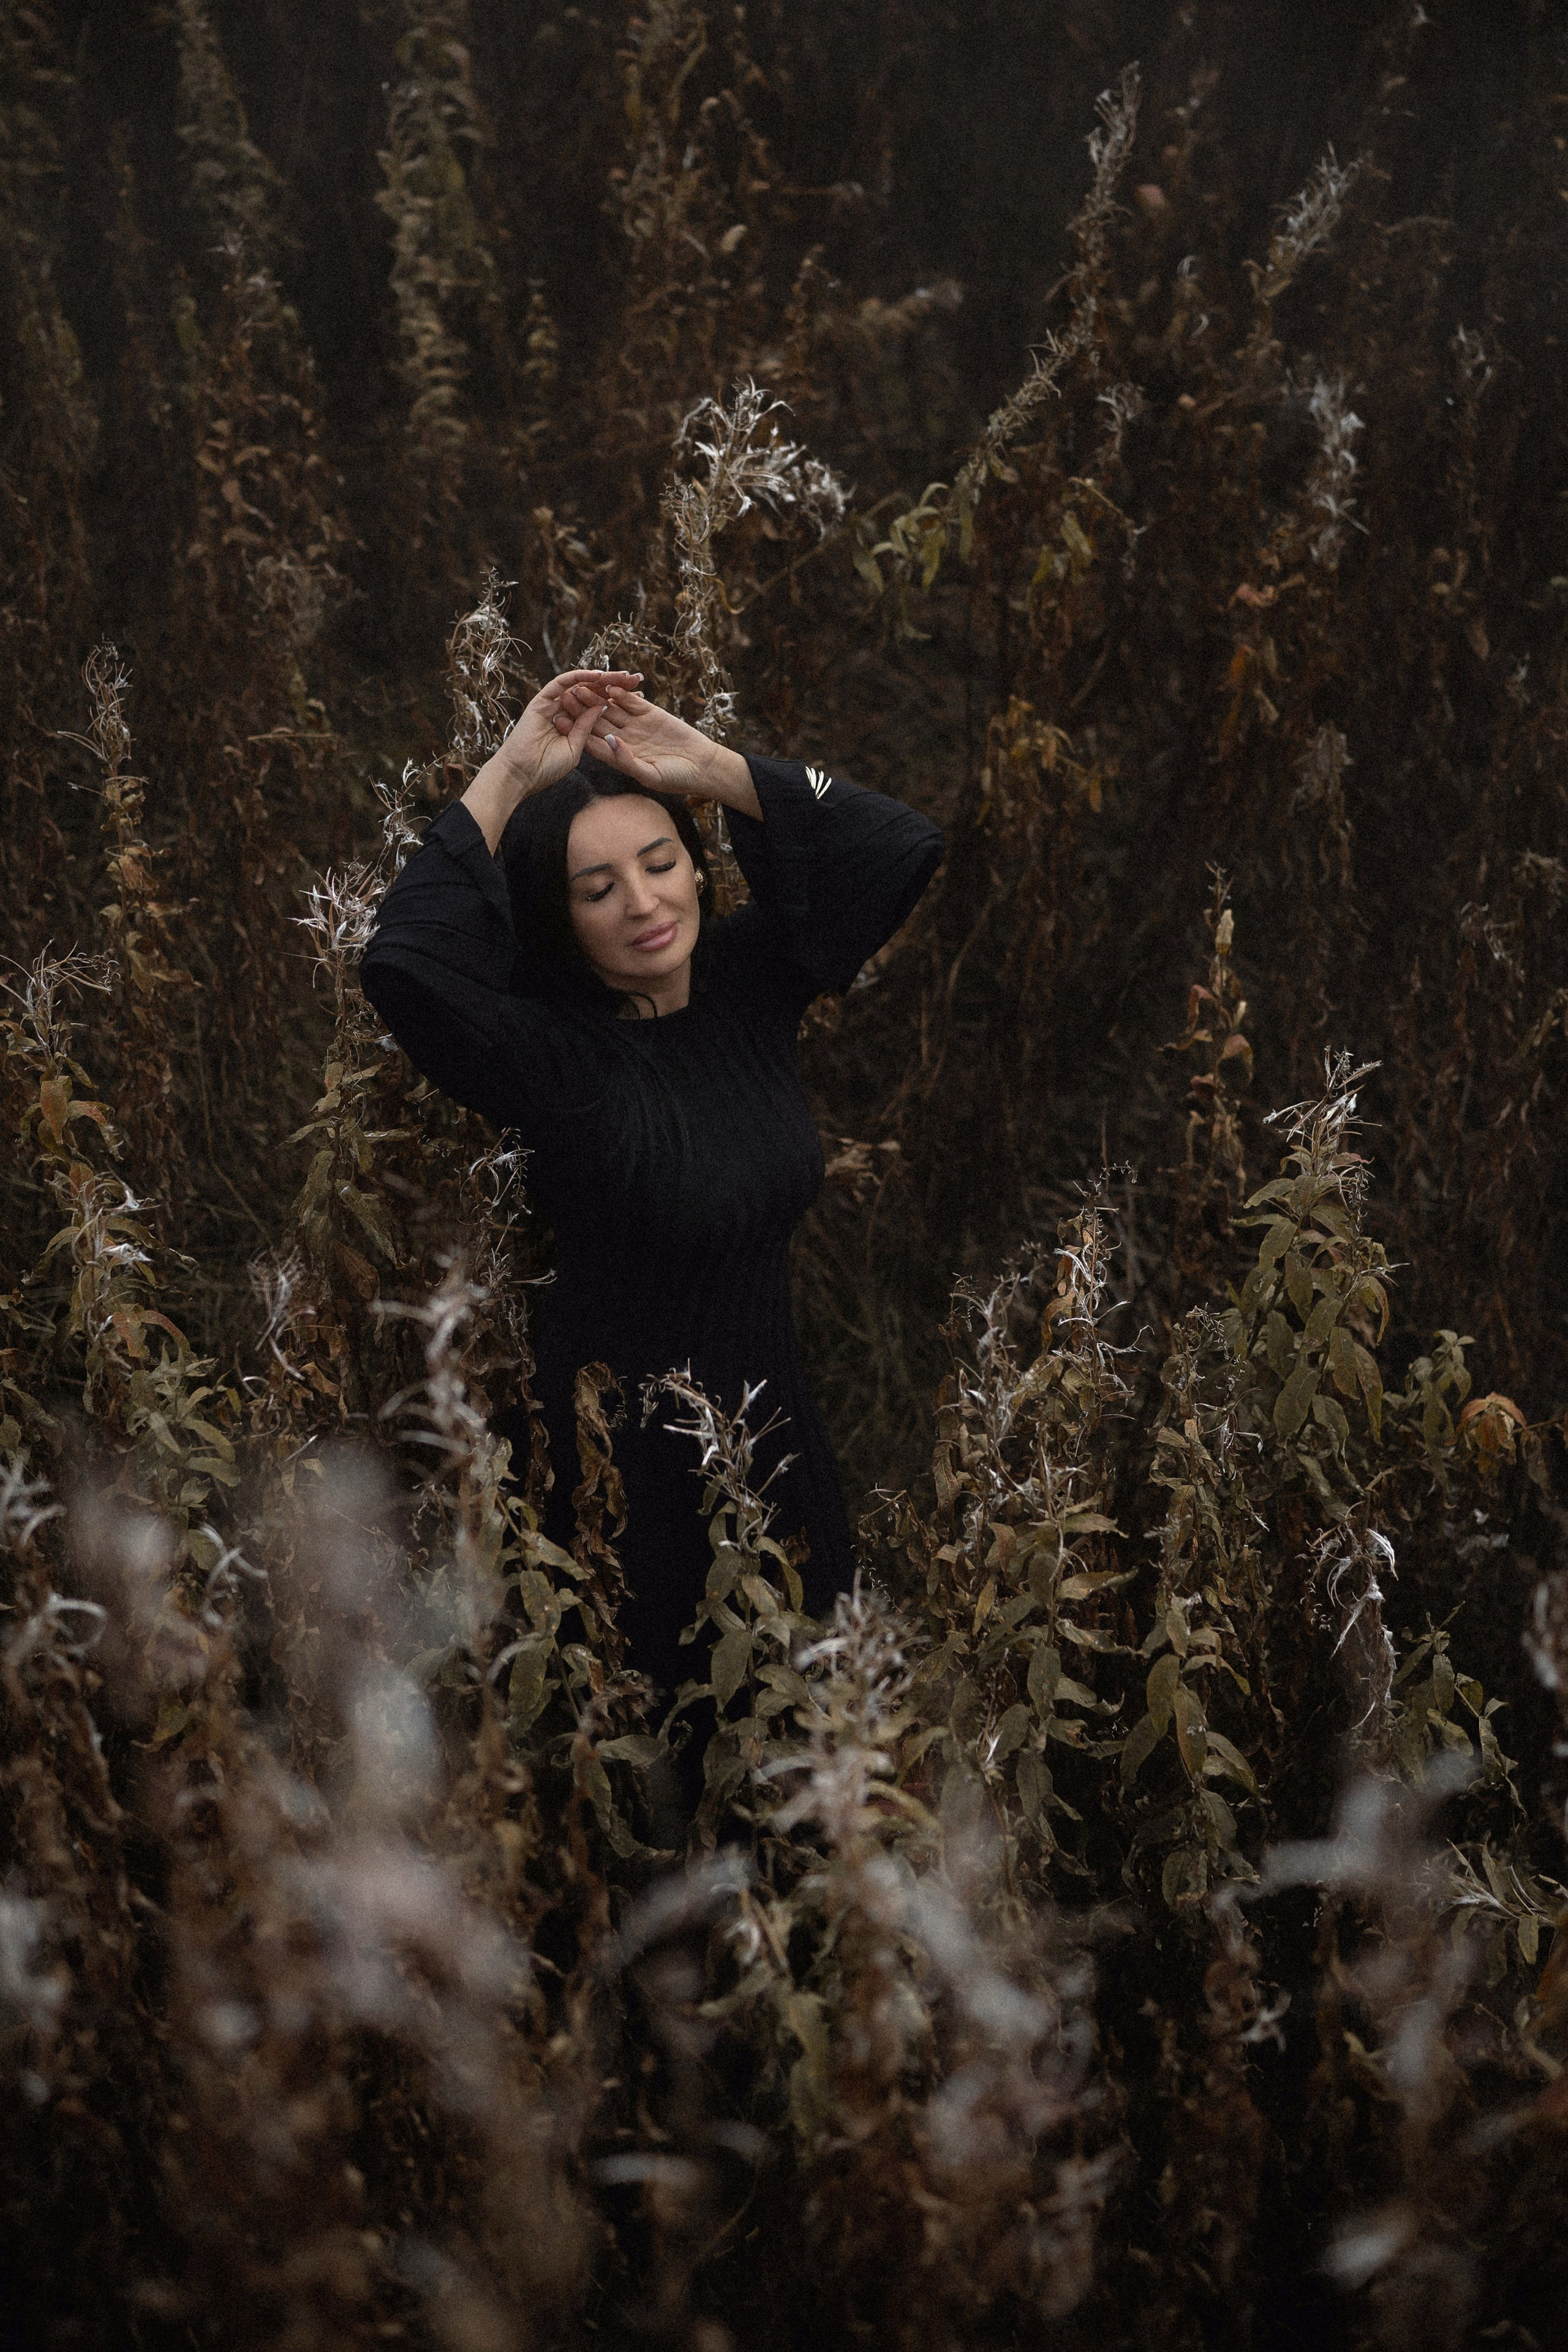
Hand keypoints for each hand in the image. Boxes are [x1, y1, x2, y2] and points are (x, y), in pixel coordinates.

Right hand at [503, 668, 643, 796]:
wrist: (520, 774)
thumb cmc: (546, 770)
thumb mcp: (576, 749)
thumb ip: (588, 729)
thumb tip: (603, 708)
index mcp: (576, 725)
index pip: (600, 707)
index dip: (620, 700)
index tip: (641, 695)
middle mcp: (565, 712)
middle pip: (594, 693)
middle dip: (615, 685)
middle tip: (636, 677)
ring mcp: (553, 705)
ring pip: (581, 685)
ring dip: (602, 678)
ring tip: (622, 674)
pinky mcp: (542, 700)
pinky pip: (562, 683)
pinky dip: (580, 677)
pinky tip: (599, 675)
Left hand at [552, 681, 742, 802]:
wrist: (702, 766)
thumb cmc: (677, 779)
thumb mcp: (650, 775)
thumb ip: (627, 759)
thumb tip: (610, 741)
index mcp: (618, 757)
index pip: (591, 743)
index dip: (575, 732)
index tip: (559, 722)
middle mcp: (623, 739)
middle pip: (596, 722)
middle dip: (580, 710)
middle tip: (564, 698)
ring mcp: (635, 725)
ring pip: (611, 708)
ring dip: (596, 698)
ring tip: (581, 687)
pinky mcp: (649, 713)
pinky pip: (631, 701)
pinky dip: (621, 693)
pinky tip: (608, 684)